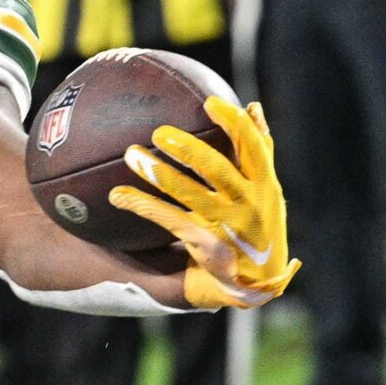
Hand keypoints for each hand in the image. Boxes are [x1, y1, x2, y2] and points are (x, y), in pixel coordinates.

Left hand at [108, 97, 301, 309]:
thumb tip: (252, 107)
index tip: (210, 102)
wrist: (256, 281)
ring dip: (159, 173)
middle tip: (159, 131)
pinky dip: (143, 205)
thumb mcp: (267, 189)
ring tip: (132, 154)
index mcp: (265, 184)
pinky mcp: (205, 244)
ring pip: (189, 194)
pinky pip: (169, 219)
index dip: (233, 124)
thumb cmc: (259, 223)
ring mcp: (227, 225)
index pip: (254, 147)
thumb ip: (260, 151)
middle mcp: (249, 203)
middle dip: (189, 149)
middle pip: (218, 169)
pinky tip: (118, 195)